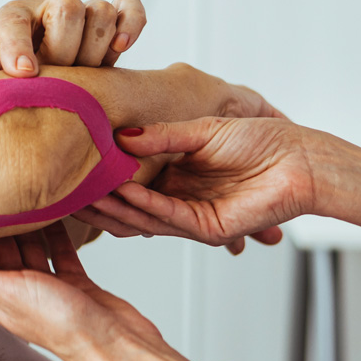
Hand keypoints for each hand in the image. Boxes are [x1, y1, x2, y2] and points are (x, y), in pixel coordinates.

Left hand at [0, 0, 145, 75]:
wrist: (33, 81)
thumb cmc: (11, 83)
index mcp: (11, 19)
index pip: (12, 21)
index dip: (19, 46)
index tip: (26, 73)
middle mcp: (47, 8)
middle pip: (68, 10)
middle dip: (65, 52)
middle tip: (60, 81)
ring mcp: (81, 12)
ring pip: (101, 11)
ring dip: (97, 48)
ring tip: (86, 75)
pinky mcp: (109, 21)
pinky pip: (128, 6)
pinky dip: (132, 23)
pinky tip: (121, 47)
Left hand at [0, 224, 189, 360]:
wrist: (116, 343)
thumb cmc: (63, 324)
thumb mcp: (10, 292)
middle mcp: (18, 292)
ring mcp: (47, 287)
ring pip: (30, 247)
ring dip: (26, 223)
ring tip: (21, 190)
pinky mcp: (73, 282)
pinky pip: (60, 250)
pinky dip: (57, 231)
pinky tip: (58, 209)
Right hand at [73, 117, 320, 249]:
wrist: (300, 157)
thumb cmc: (261, 141)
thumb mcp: (201, 131)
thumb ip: (162, 137)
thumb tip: (120, 137)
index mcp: (176, 176)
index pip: (128, 181)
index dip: (101, 178)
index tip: (68, 167)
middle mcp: (180, 199)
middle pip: (130, 206)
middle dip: (97, 200)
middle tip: (61, 191)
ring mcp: (193, 217)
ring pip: (145, 217)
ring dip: (114, 206)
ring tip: (83, 193)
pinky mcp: (210, 228)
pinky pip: (170, 218)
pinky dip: (145, 206)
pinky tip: (122, 192)